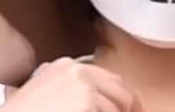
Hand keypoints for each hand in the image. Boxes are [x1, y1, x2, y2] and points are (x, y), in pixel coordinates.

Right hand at [2, 59, 141, 111]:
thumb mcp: (45, 93)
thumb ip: (69, 90)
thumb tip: (95, 104)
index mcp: (66, 66)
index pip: (108, 78)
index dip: (123, 98)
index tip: (129, 110)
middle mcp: (77, 70)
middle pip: (120, 89)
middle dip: (129, 107)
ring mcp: (83, 84)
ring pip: (118, 107)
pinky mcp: (87, 101)